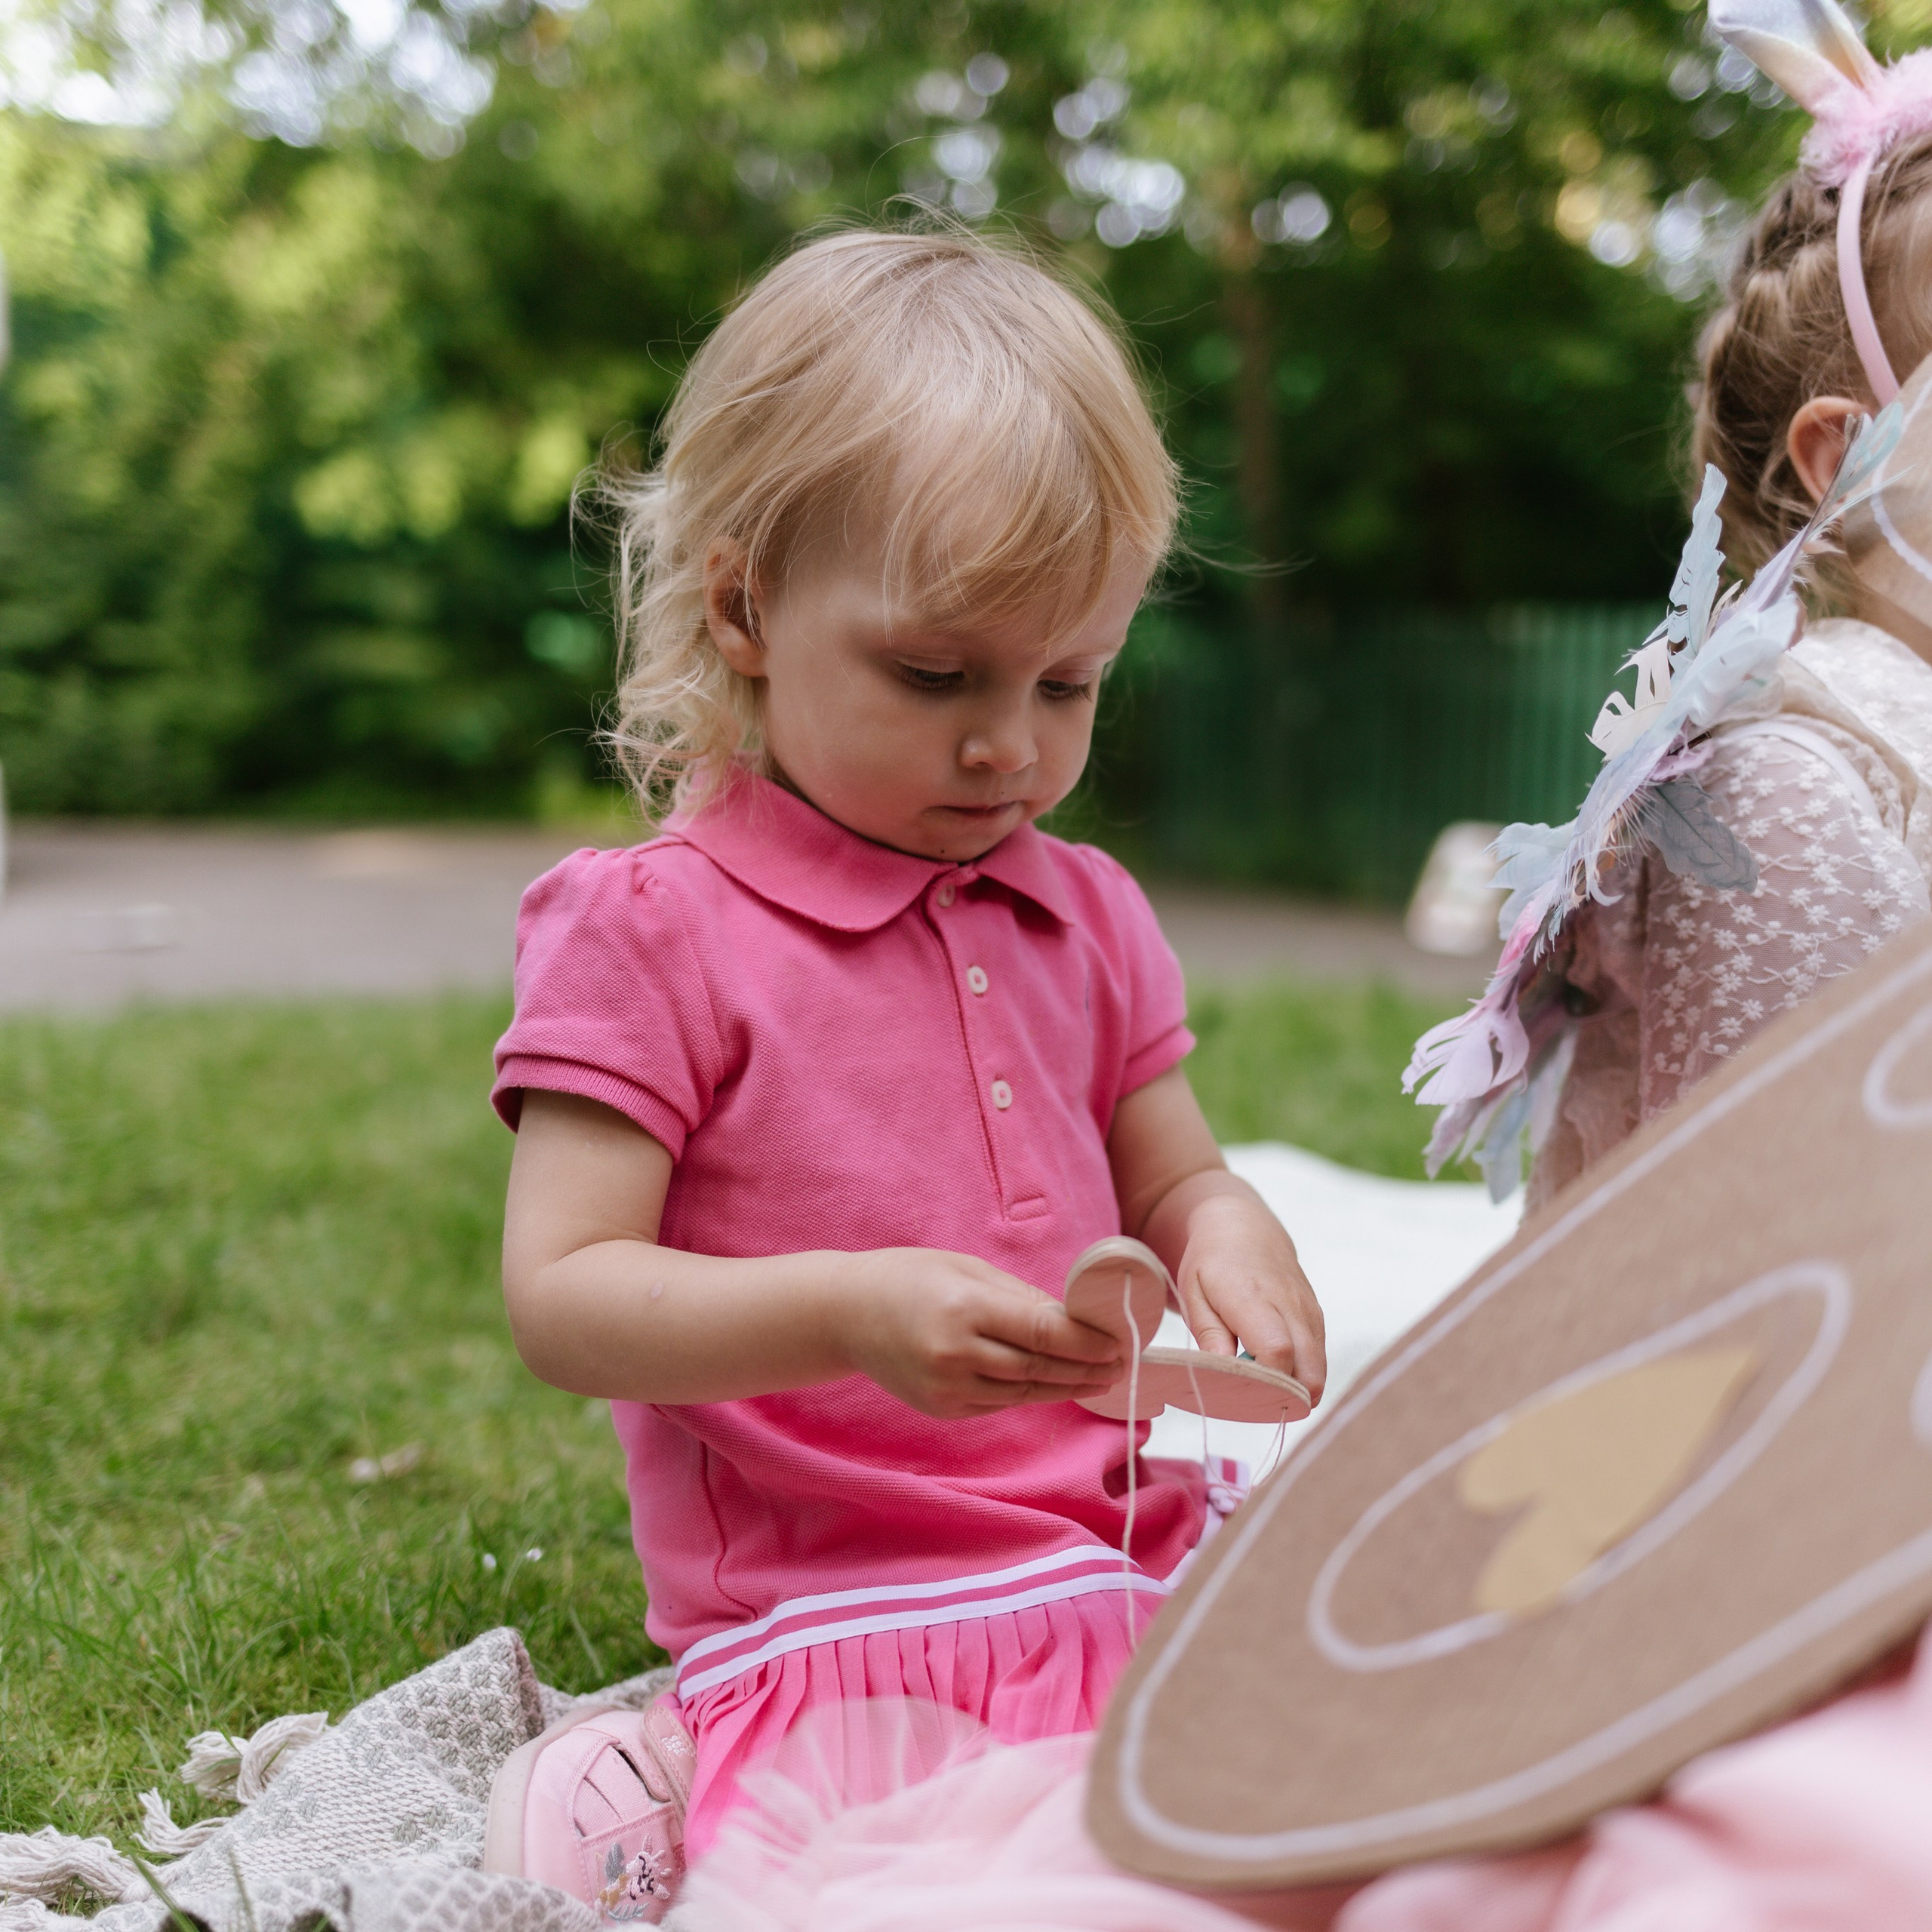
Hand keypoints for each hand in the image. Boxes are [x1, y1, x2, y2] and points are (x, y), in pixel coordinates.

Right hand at [836, 1248, 1126, 1419]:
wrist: (846, 1315)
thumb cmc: (910, 1278)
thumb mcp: (966, 1269)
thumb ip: (1019, 1296)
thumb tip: (1072, 1317)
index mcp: (965, 1309)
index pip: (1043, 1332)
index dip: (1087, 1342)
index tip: (1117, 1342)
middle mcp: (956, 1354)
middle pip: (1039, 1367)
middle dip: (1086, 1368)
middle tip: (1121, 1364)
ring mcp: (946, 1388)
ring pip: (1023, 1391)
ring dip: (1065, 1386)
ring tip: (1099, 1378)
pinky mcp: (941, 1408)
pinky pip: (999, 1402)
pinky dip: (1028, 1392)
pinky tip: (1053, 1383)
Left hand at [1175, 1193, 1326, 1403]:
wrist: (1244, 1227)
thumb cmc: (1211, 1264)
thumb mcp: (1194, 1295)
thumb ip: (1210, 1336)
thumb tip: (1226, 1375)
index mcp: (1253, 1298)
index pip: (1276, 1352)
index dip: (1266, 1384)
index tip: (1246, 1397)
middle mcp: (1289, 1305)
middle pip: (1308, 1370)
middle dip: (1287, 1398)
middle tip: (1257, 1404)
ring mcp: (1308, 1311)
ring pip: (1318, 1368)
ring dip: (1297, 1389)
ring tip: (1263, 1389)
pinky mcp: (1316, 1317)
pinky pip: (1319, 1357)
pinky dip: (1304, 1374)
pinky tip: (1276, 1372)